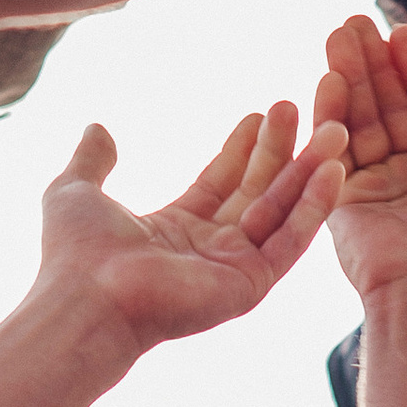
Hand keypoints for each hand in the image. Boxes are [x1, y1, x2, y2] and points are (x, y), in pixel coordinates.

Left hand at [28, 101, 345, 359]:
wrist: (88, 300)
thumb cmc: (75, 256)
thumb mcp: (76, 193)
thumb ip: (91, 161)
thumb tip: (96, 127)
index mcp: (174, 231)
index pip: (219, 183)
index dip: (241, 148)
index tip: (260, 112)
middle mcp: (208, 250)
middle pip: (254, 191)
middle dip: (278, 150)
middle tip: (295, 106)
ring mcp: (232, 269)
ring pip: (281, 211)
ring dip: (306, 171)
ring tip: (330, 129)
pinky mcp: (251, 284)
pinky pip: (291, 241)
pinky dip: (314, 207)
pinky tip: (331, 170)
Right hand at [314, 16, 406, 307]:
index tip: (401, 31)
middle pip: (392, 105)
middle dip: (375, 62)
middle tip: (356, 21)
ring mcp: (378, 186)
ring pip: (363, 118)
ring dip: (350, 74)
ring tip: (338, 32)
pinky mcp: (343, 200)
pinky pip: (336, 146)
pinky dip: (332, 110)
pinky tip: (329, 75)